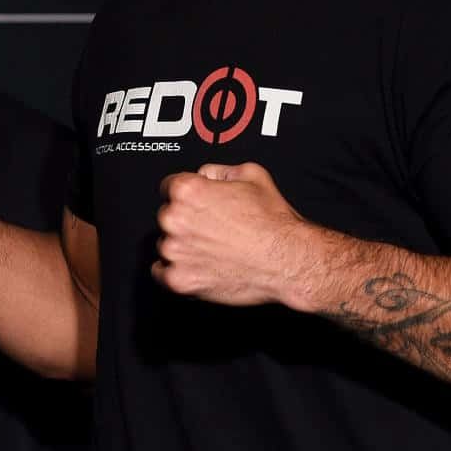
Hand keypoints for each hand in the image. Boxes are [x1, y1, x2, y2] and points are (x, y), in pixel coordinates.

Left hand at [152, 162, 316, 306]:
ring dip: (182, 248)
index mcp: (187, 191)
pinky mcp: (178, 279)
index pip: (169, 187)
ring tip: (212, 250)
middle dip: (186, 222)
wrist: (288, 260)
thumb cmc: (273, 222)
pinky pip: (162, 273)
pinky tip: (198, 267)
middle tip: (212, 230)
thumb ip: (218, 170)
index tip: (197, 205)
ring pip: (166, 246)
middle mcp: (174, 219)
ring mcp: (174, 251)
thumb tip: (206, 175)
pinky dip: (176, 272)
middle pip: (167, 217)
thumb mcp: (251, 175)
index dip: (187, 196)